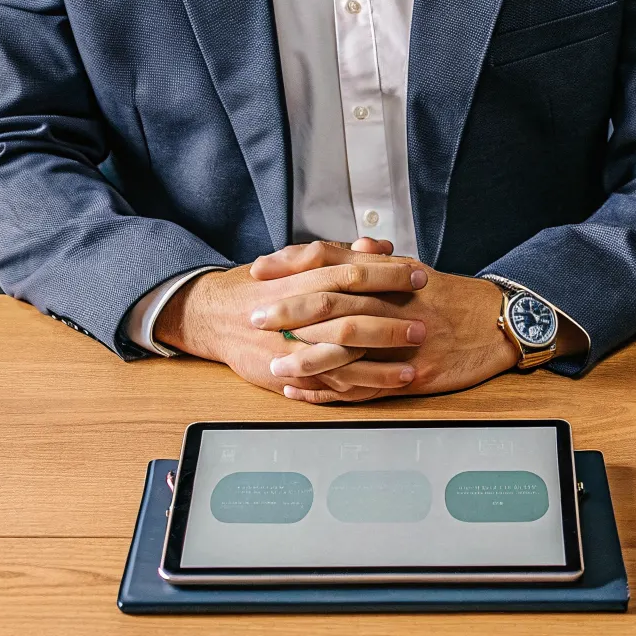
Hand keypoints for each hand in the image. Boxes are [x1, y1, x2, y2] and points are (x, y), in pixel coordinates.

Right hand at [156, 240, 429, 400]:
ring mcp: (292, 349)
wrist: (213, 317)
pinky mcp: (288, 374)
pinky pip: (327, 386)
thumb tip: (378, 246)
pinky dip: (356, 389)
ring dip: (380, 366)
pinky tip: (382, 390)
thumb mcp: (295, 261)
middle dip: (391, 324)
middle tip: (422, 326)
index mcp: (300, 280)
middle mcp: (296, 315)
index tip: (419, 276)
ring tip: (411, 368)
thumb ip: (338, 253)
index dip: (388, 275)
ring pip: (342, 359)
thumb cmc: (260, 287)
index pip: (351, 273)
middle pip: (351, 318)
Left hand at [249, 244, 520, 402]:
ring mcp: (401, 343)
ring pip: (345, 351)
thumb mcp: (414, 271)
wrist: (498, 324)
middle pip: (331, 305)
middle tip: (253, 316)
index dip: (291, 265)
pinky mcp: (412, 375)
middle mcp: (392, 305)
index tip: (259, 270)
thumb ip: (376, 261)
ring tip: (273, 364)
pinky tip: (302, 392)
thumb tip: (351, 245)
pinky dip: (329, 391)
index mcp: (388, 275)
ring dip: (305, 358)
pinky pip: (363, 387)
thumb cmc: (450, 298)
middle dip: (288, 311)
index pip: (330, 262)